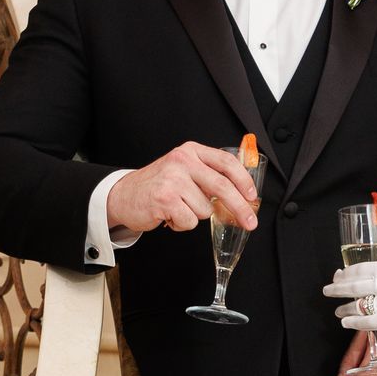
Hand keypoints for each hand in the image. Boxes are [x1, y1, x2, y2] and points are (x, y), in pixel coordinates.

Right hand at [108, 142, 259, 236]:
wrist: (123, 196)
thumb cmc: (158, 186)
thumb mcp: (183, 170)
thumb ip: (207, 176)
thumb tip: (241, 195)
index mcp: (191, 151)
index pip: (226, 162)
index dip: (243, 180)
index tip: (252, 196)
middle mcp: (182, 161)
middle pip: (223, 186)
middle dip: (240, 208)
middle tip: (250, 222)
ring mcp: (173, 179)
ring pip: (205, 209)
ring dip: (195, 215)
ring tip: (178, 208)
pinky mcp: (165, 198)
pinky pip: (190, 221)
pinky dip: (182, 224)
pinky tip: (169, 215)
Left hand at [323, 256, 376, 335]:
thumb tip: (376, 277)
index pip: (361, 268)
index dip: (346, 273)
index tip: (339, 275)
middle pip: (354, 284)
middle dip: (337, 287)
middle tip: (328, 289)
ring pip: (357, 303)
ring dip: (344, 306)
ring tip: (337, 309)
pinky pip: (366, 321)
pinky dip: (353, 322)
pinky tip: (345, 322)